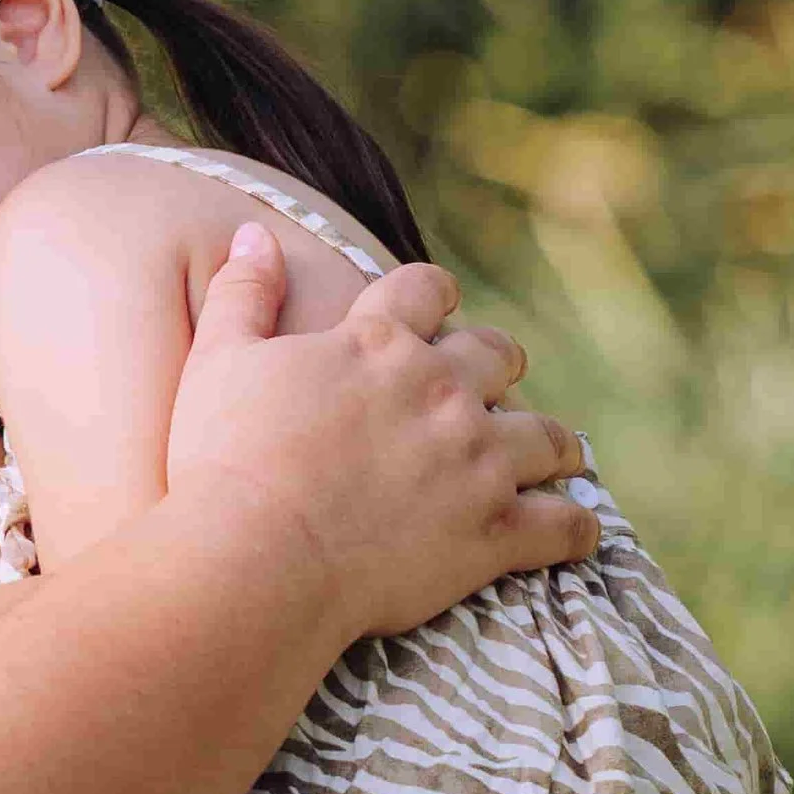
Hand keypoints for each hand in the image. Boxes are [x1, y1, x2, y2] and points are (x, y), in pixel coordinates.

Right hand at [167, 226, 594, 640]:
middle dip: (498, 364)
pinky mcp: (496, 532)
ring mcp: (477, 461)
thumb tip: (255, 235)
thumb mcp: (218, 361)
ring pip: (546, 437)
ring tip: (556, 454)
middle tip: (494, 380)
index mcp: (377, 343)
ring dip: (551, 443)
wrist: (255, 558)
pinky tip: (576, 529)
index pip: (424, 290)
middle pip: (497, 356)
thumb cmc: (225, 461)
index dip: (434, 293)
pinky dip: (573, 524)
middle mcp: (441, 390)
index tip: (438, 302)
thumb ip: (243, 294)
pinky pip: (563, 523)